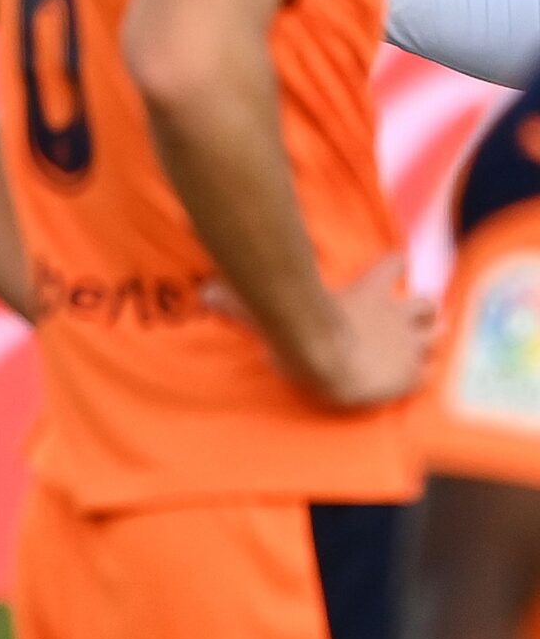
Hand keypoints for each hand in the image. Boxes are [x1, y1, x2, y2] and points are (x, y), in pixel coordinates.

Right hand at [222, 254, 436, 408]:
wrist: (333, 366)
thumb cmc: (302, 337)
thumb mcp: (271, 314)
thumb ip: (240, 303)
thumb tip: (202, 291)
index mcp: (368, 293)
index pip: (390, 267)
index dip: (394, 264)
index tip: (398, 261)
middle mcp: (395, 314)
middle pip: (422, 303)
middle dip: (421, 308)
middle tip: (418, 313)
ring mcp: (408, 344)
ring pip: (435, 332)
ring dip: (432, 337)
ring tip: (432, 341)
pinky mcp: (412, 374)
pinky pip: (430, 370)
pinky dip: (427, 371)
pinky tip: (422, 376)